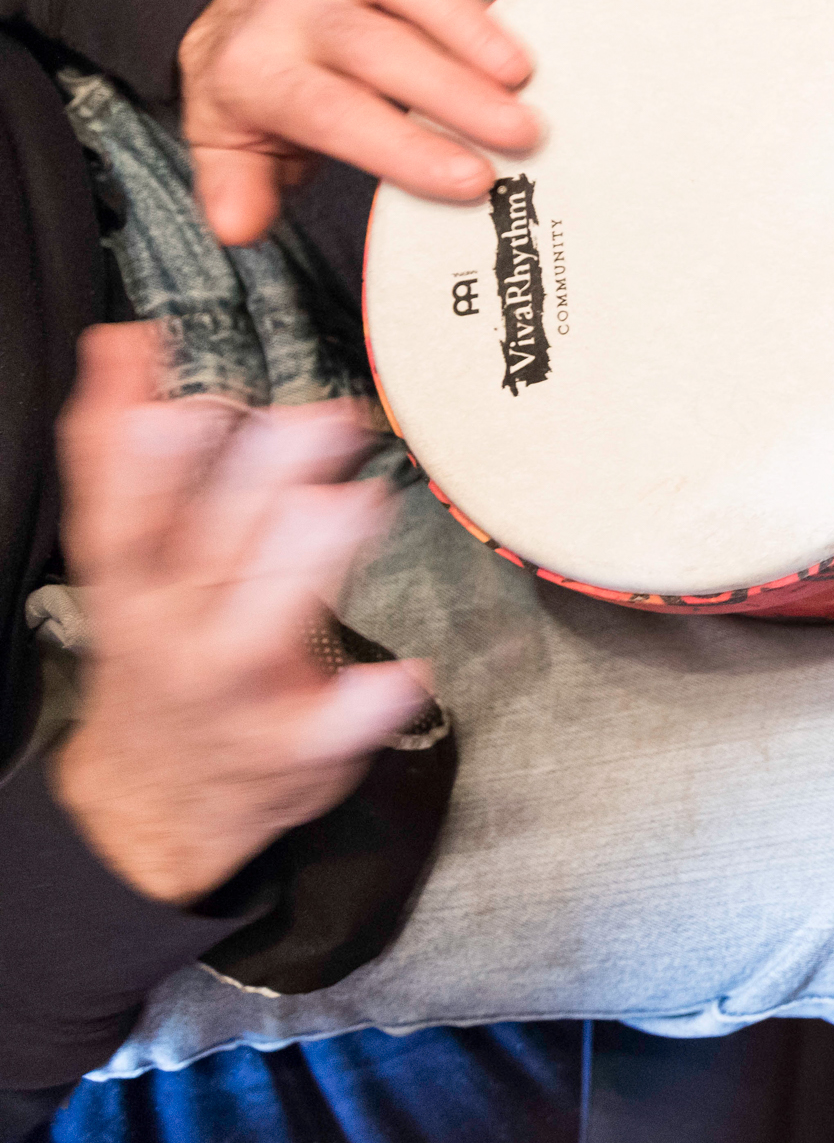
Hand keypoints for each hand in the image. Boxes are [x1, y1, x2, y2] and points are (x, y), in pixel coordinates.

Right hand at [47, 324, 424, 907]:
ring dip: (307, 565)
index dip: (130, 438)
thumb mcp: (125, 557)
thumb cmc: (159, 649)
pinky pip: (331, 726)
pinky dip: (367, 704)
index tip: (153, 363)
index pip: (121, 504)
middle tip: (317, 417)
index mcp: (133, 582)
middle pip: (206, 548)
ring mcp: (232, 689)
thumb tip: (126, 341)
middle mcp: (174, 630)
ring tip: (353, 506)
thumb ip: (133, 456)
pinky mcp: (290, 745)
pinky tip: (403, 676)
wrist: (152, 800)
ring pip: (262, 625)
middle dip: (256, 481)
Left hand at [178, 0, 539, 246]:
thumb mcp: (233, 143)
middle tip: (520, 132)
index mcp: (265, 71)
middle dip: (452, 90)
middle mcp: (306, 10)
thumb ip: (237, 186)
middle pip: (375, 45)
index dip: (403, 146)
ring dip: (465, 19)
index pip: (332, 111)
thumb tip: (240, 226)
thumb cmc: (269, 86)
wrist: (245, 2)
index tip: (471, 180)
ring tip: (522, 70)